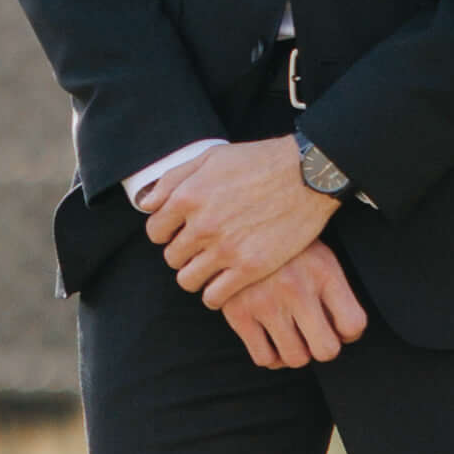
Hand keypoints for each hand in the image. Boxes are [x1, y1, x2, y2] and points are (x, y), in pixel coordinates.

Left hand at [139, 134, 330, 301]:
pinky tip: (224, 284)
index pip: (155, 232)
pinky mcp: (250, 268)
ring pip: (187, 279)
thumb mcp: (210, 157)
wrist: (307, 175)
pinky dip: (214, 295)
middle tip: (200, 249)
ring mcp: (225, 249)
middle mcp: (202, 226)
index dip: (167, 233)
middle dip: (182, 253)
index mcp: (187, 197)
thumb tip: (146, 204)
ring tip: (210, 268)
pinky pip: (215, 296)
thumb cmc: (260, 161)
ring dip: (195, 275)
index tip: (181, 232)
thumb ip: (173, 179)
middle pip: (171, 257)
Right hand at [216, 240, 367, 371]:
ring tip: (291, 336)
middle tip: (314, 335)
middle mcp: (297, 288)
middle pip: (327, 350)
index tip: (338, 326)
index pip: (353, 324)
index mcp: (323, 271)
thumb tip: (345, 334)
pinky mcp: (237, 312)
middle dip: (323, 347)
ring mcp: (265, 302)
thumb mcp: (317, 252)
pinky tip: (269, 339)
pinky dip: (270, 356)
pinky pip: (263, 358)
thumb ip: (333, 288)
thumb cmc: (283, 243)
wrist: (232, 218)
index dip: (349, 332)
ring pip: (295, 359)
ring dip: (296, 352)